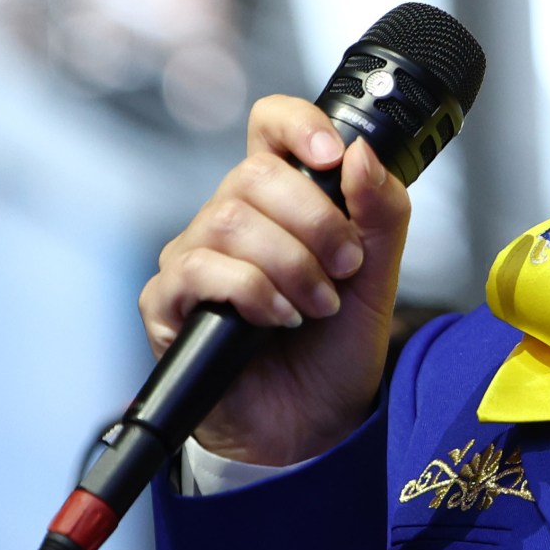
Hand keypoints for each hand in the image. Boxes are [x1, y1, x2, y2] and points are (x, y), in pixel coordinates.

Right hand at [137, 96, 411, 465]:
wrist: (313, 425)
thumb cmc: (335, 349)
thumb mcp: (380, 276)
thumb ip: (381, 212)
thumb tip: (362, 153)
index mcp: (282, 198)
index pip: (271, 126)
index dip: (298, 125)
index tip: (333, 155)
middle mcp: (231, 217)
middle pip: (256, 174)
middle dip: (316, 223)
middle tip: (346, 269)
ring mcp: (194, 257)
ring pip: (230, 220)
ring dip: (290, 264)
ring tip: (318, 305)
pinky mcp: (168, 302)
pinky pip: (200, 269)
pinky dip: (252, 291)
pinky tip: (278, 319)